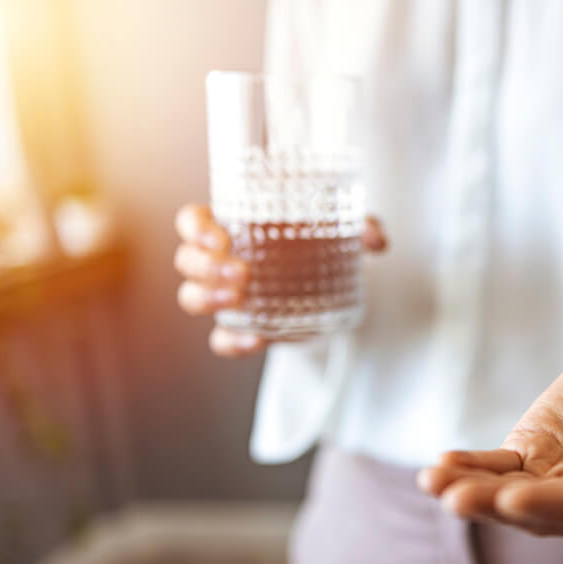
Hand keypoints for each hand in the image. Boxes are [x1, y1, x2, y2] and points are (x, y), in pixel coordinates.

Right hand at [174, 204, 387, 356]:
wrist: (330, 286)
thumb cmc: (322, 244)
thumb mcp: (344, 230)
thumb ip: (362, 228)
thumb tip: (376, 239)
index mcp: (233, 224)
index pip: (192, 221)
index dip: (195, 228)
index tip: (220, 236)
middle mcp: (221, 259)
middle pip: (186, 261)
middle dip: (204, 267)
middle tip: (241, 272)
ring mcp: (228, 296)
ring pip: (192, 297)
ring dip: (207, 298)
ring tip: (239, 298)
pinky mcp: (242, 328)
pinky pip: (220, 339)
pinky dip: (231, 342)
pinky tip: (256, 340)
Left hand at [418, 338, 562, 544]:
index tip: (518, 500)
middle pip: (553, 513)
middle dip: (504, 506)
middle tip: (460, 498)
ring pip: (518, 498)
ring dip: (476, 493)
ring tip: (436, 483)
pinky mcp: (535, 462)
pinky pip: (500, 470)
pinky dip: (471, 470)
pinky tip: (438, 470)